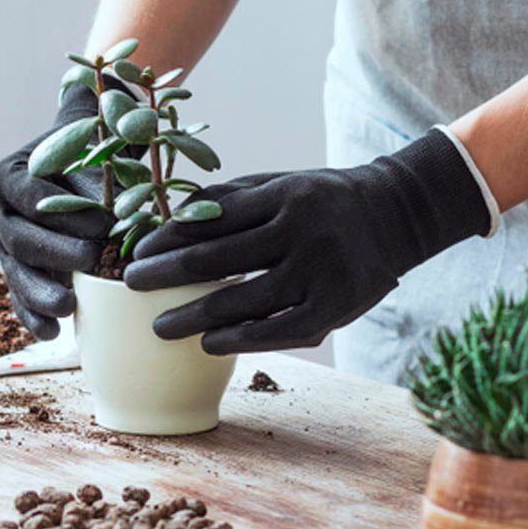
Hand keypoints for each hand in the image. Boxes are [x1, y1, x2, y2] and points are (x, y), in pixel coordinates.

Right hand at [0, 83, 110, 340]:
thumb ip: (99, 188)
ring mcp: (4, 244)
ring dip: (40, 293)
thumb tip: (124, 223)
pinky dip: (34, 316)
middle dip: (55, 253)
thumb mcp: (91, 161)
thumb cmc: (88, 158)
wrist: (76, 163)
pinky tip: (52, 332)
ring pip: (15, 272)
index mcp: (9, 177)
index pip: (31, 196)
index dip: (64, 213)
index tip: (104, 224)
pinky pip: (19, 296)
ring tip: (67, 308)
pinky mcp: (16, 270)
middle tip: (90, 260)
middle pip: (20, 238)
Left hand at [124, 130, 492, 354]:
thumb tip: (169, 220)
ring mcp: (322, 271)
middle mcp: (302, 230)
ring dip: (194, 317)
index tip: (136, 253)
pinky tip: (209, 344)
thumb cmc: (321, 201)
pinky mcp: (337, 307)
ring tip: (160, 327)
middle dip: (166, 275)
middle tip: (131, 287)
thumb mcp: (279, 184)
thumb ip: (230, 200)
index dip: (167, 238)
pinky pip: (279, 331)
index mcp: (283, 194)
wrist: (395, 215)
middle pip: (217, 259)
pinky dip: (241, 340)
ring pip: (244, 301)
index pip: (210, 219)